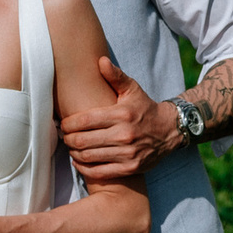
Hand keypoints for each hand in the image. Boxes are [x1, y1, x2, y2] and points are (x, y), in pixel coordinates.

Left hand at [60, 58, 179, 180]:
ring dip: (73, 153)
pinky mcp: (129, 168)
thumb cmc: (145, 108)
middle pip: (82, 140)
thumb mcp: (132, 90)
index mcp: (122, 114)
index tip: (62, 124)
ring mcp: (127, 154)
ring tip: (70, 147)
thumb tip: (100, 60)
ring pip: (88, 157)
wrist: (170, 130)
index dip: (68, 124)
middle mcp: (124, 135)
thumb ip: (115, 76)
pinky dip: (84, 168)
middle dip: (67, 139)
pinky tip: (79, 162)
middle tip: (63, 136)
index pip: (85, 121)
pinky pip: (99, 172)